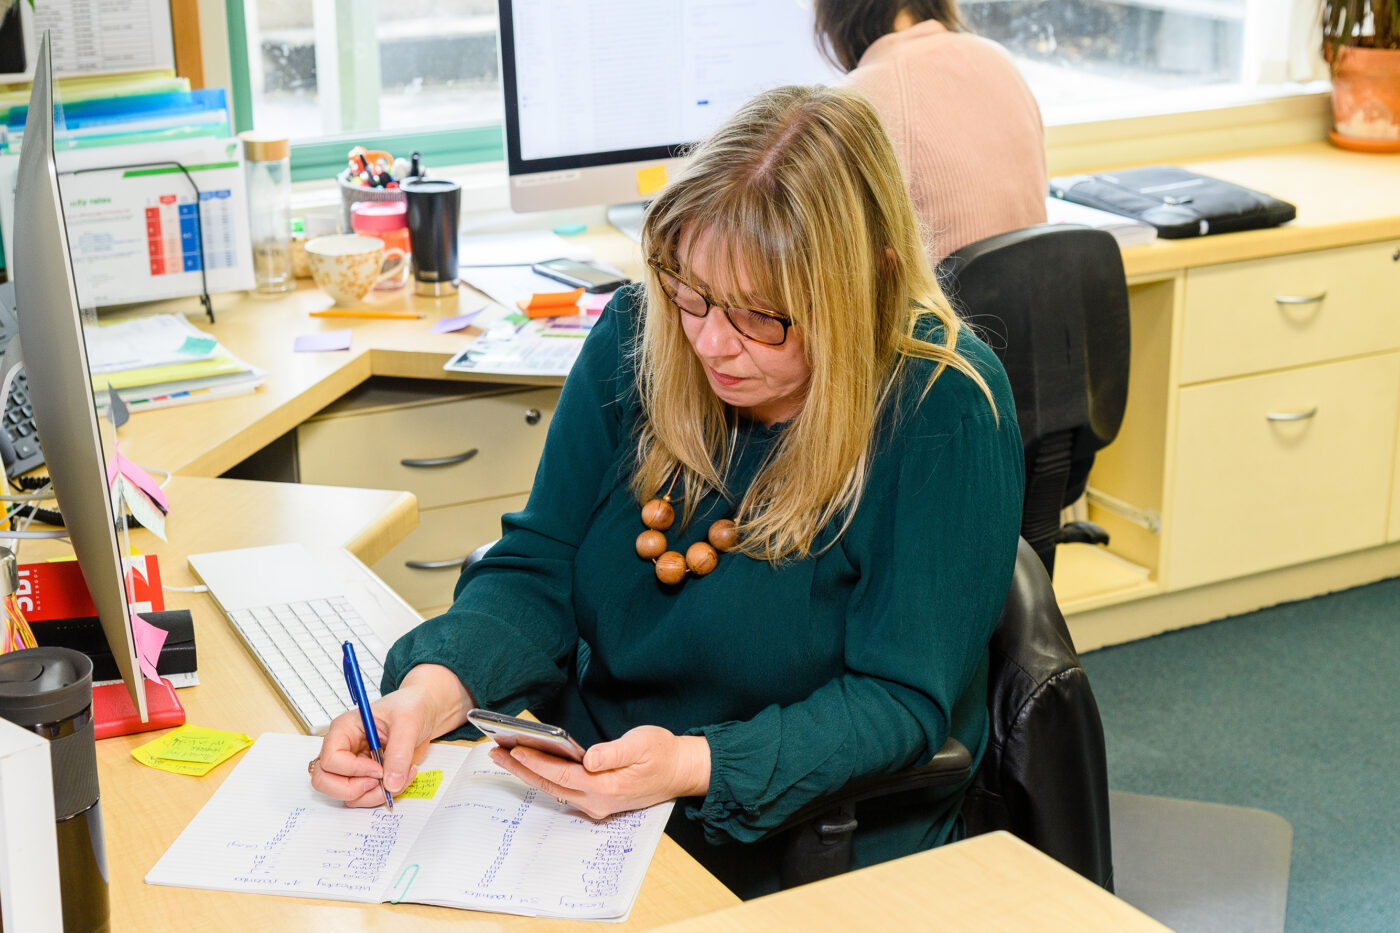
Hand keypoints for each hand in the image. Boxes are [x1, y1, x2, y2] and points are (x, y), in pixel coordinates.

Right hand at [310, 663, 471, 806]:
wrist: (423, 713)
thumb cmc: (410, 707)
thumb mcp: (408, 722)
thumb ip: (399, 752)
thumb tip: (391, 784)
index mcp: (344, 729)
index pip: (331, 759)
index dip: (353, 769)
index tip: (379, 768)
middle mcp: (343, 749)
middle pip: (324, 781)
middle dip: (353, 790)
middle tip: (380, 782)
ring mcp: (352, 766)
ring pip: (345, 795)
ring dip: (373, 795)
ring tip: (400, 776)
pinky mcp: (365, 777)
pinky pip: (364, 797)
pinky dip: (382, 795)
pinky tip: (401, 777)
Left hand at [489, 725, 710, 819]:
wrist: (680, 771)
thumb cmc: (662, 753)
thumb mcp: (642, 743)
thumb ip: (614, 752)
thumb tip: (589, 758)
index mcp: (608, 787)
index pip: (563, 774)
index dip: (537, 762)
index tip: (515, 749)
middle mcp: (598, 802)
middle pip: (551, 786)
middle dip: (521, 769)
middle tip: (496, 752)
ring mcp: (597, 805)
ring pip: (554, 790)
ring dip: (529, 774)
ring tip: (506, 755)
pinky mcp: (597, 801)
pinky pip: (564, 790)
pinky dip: (545, 777)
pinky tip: (532, 764)